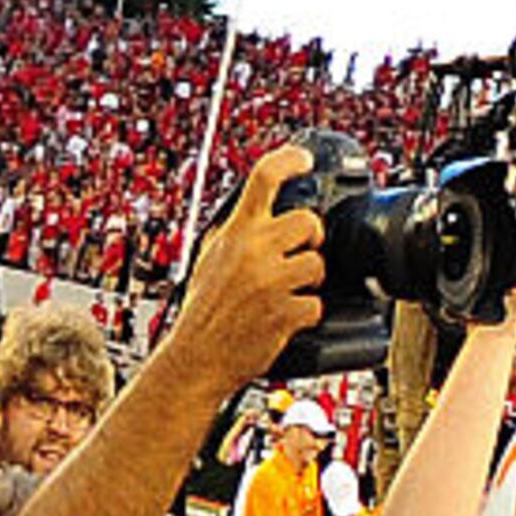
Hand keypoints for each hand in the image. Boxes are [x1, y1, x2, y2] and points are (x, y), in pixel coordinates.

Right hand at [171, 145, 325, 389]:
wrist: (196, 356)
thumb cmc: (205, 308)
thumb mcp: (211, 257)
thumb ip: (238, 233)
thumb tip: (266, 209)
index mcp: (234, 232)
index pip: (263, 179)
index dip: (289, 160)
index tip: (304, 159)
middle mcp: (252, 251)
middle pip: (309, 222)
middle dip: (310, 240)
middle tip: (297, 256)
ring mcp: (270, 281)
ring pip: (319, 264)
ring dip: (309, 281)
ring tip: (284, 292)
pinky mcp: (286, 312)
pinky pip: (317, 304)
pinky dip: (305, 313)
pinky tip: (282, 317)